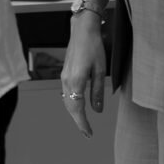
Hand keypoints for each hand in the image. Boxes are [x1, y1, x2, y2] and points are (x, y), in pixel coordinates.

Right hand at [60, 16, 106, 137]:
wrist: (82, 29)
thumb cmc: (94, 46)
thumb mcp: (100, 69)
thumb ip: (97, 91)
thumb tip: (97, 111)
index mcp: (76, 81)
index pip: (78, 110)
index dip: (83, 124)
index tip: (89, 134)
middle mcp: (66, 80)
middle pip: (70, 107)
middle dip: (78, 121)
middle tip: (87, 132)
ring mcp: (63, 76)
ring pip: (66, 100)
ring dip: (74, 112)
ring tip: (84, 121)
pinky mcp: (64, 71)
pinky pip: (65, 92)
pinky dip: (71, 102)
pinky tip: (78, 103)